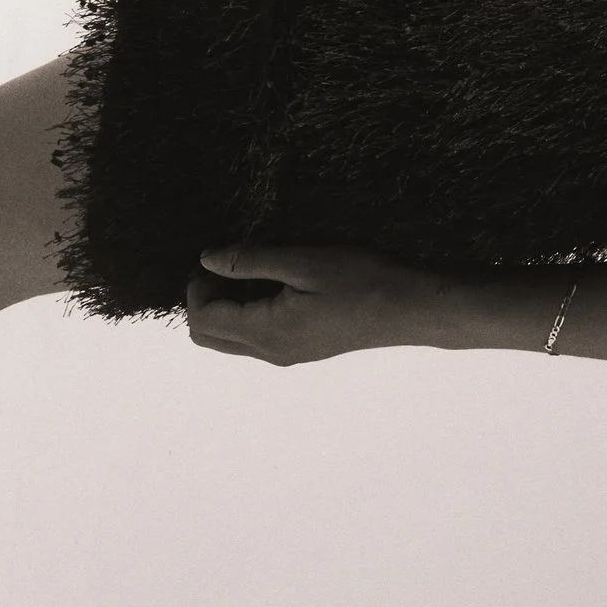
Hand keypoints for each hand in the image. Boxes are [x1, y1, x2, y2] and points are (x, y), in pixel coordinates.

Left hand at [184, 244, 453, 366]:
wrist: (409, 309)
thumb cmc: (362, 280)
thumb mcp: (304, 260)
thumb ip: (250, 261)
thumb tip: (206, 259)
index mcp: (266, 332)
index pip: (203, 317)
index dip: (198, 284)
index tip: (215, 252)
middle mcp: (269, 352)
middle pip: (208, 336)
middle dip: (204, 299)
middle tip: (226, 263)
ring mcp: (286, 355)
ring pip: (229, 339)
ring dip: (226, 306)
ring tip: (251, 269)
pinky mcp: (301, 349)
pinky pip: (254, 337)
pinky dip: (247, 312)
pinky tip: (274, 283)